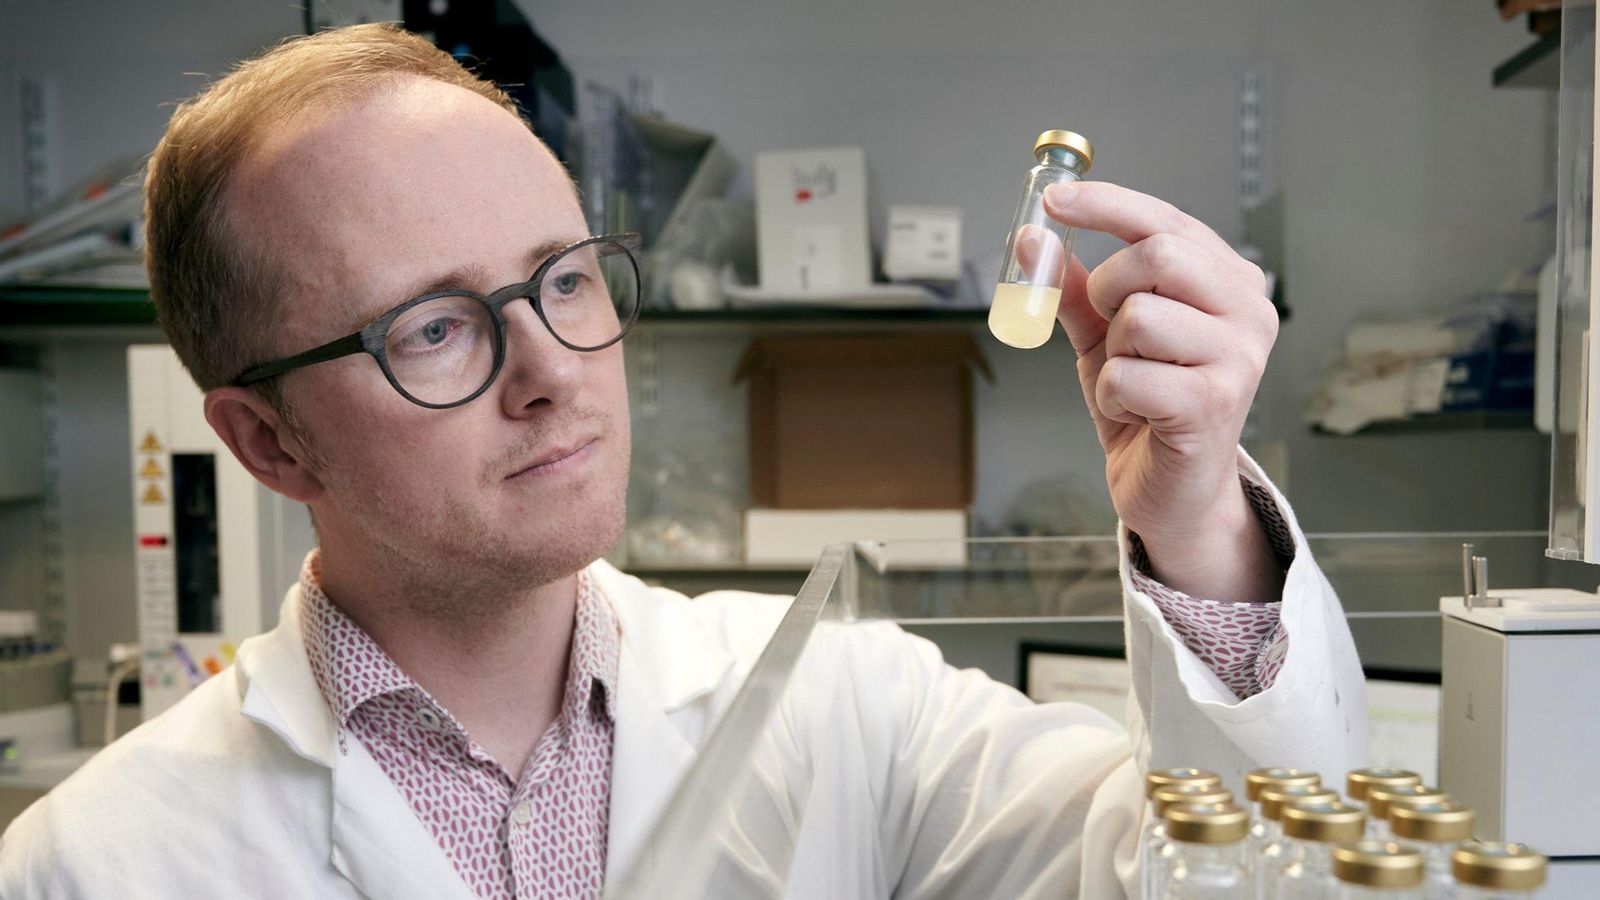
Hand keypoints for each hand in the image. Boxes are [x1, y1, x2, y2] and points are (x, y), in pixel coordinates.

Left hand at [1040, 181, 1282, 601]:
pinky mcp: (1214, 402)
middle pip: (1157, 256)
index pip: (1165, 220)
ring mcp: (1239, 356)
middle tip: (1108, 328)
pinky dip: (1112, 395)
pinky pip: (1127, 374)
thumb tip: (1033, 239)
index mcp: (1227, 280)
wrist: (1172, 490)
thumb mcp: (1105, 338)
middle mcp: (1248, 309)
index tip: (1052, 197)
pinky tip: (1135, 413)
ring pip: (1138, 317)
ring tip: (1130, 382)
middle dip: (1109, 288)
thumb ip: (1075, 289)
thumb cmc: (1148, 406)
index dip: (1105, 204)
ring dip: (1111, 354)